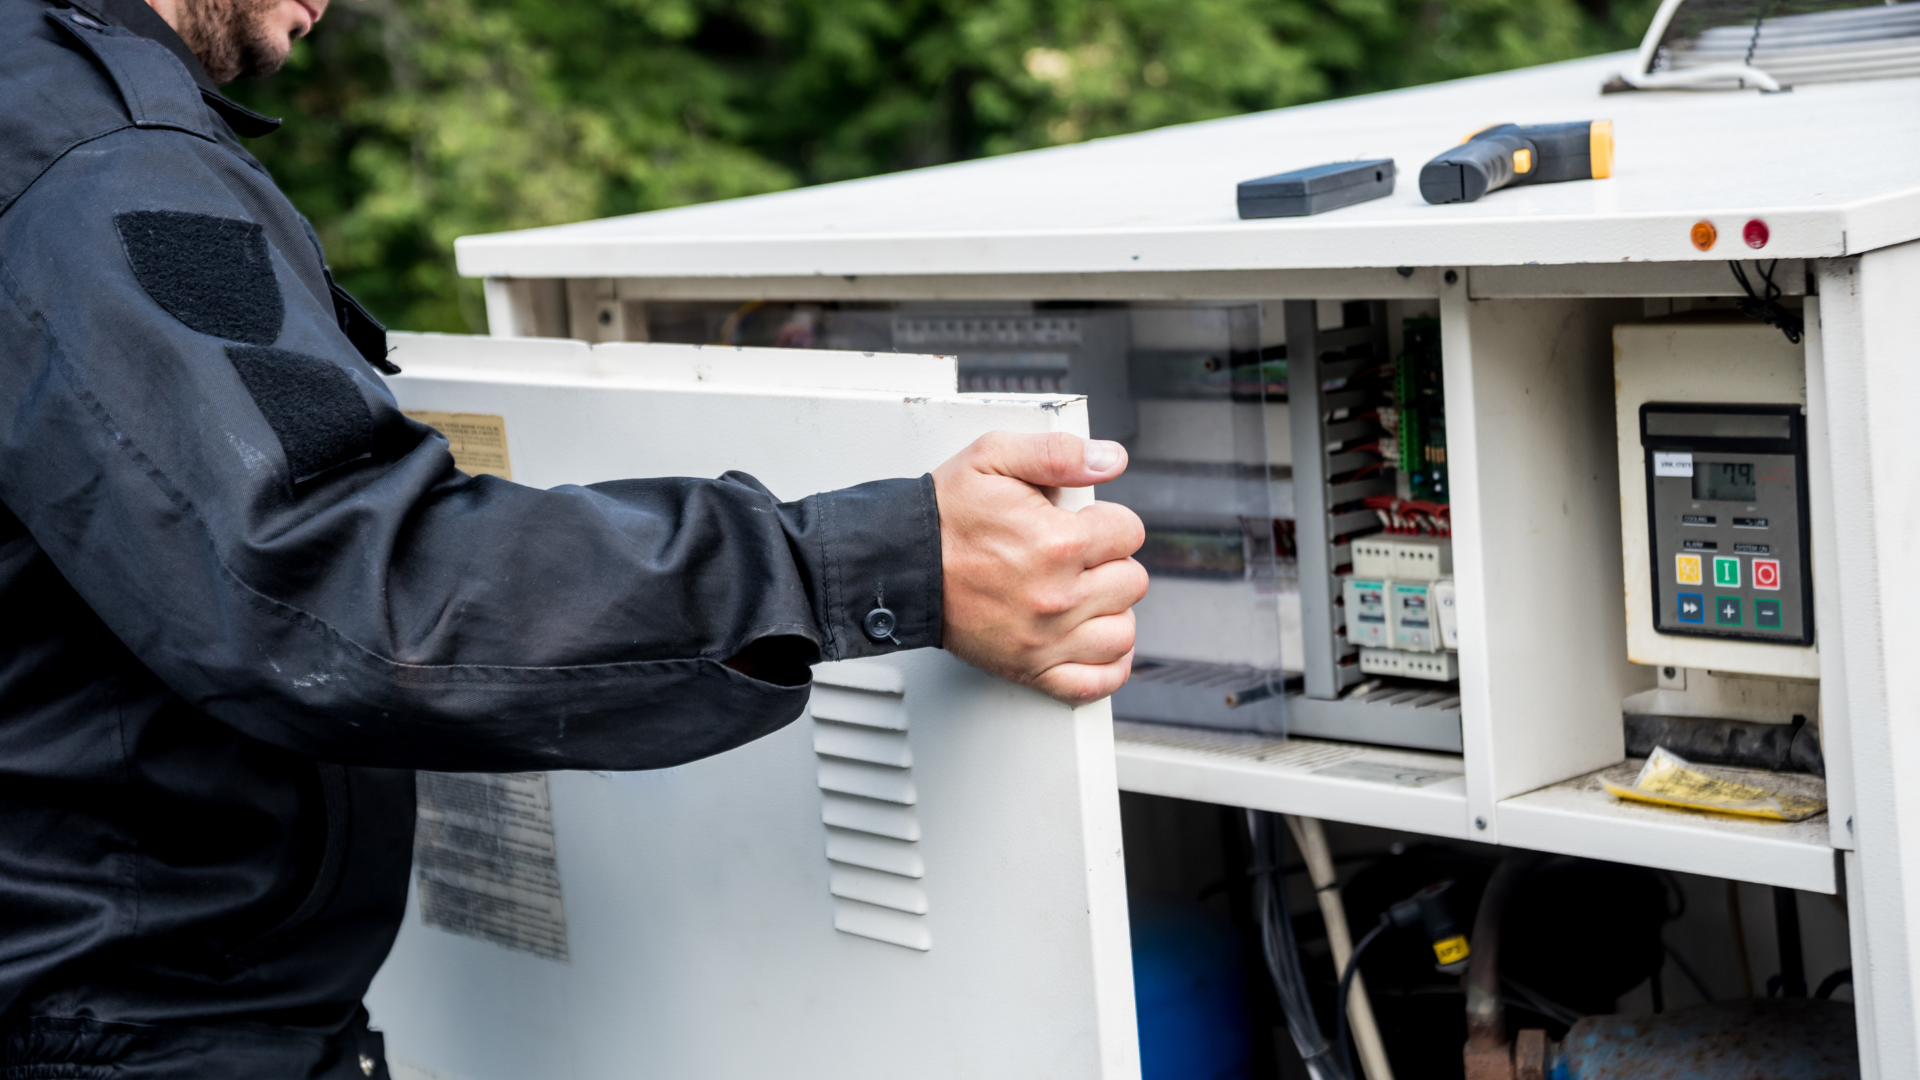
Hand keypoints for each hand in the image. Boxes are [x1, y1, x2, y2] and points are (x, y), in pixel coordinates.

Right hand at [932, 432, 1147, 705]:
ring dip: (1110, 611)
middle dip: (1110, 562)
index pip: (1130, 533)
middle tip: (1078, 557)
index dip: (1108, 521)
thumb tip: (1108, 458)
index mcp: (1057, 544)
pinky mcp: (1031, 669)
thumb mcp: (993, 458)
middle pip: (1131, 582)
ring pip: (1121, 631)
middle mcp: (1056, 597)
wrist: (900, 567)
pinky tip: (1092, 639)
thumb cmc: (943, 517)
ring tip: (1084, 594)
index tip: (1085, 523)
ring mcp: (1046, 639)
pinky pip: (1096, 681)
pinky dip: (1106, 665)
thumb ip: (1057, 453)